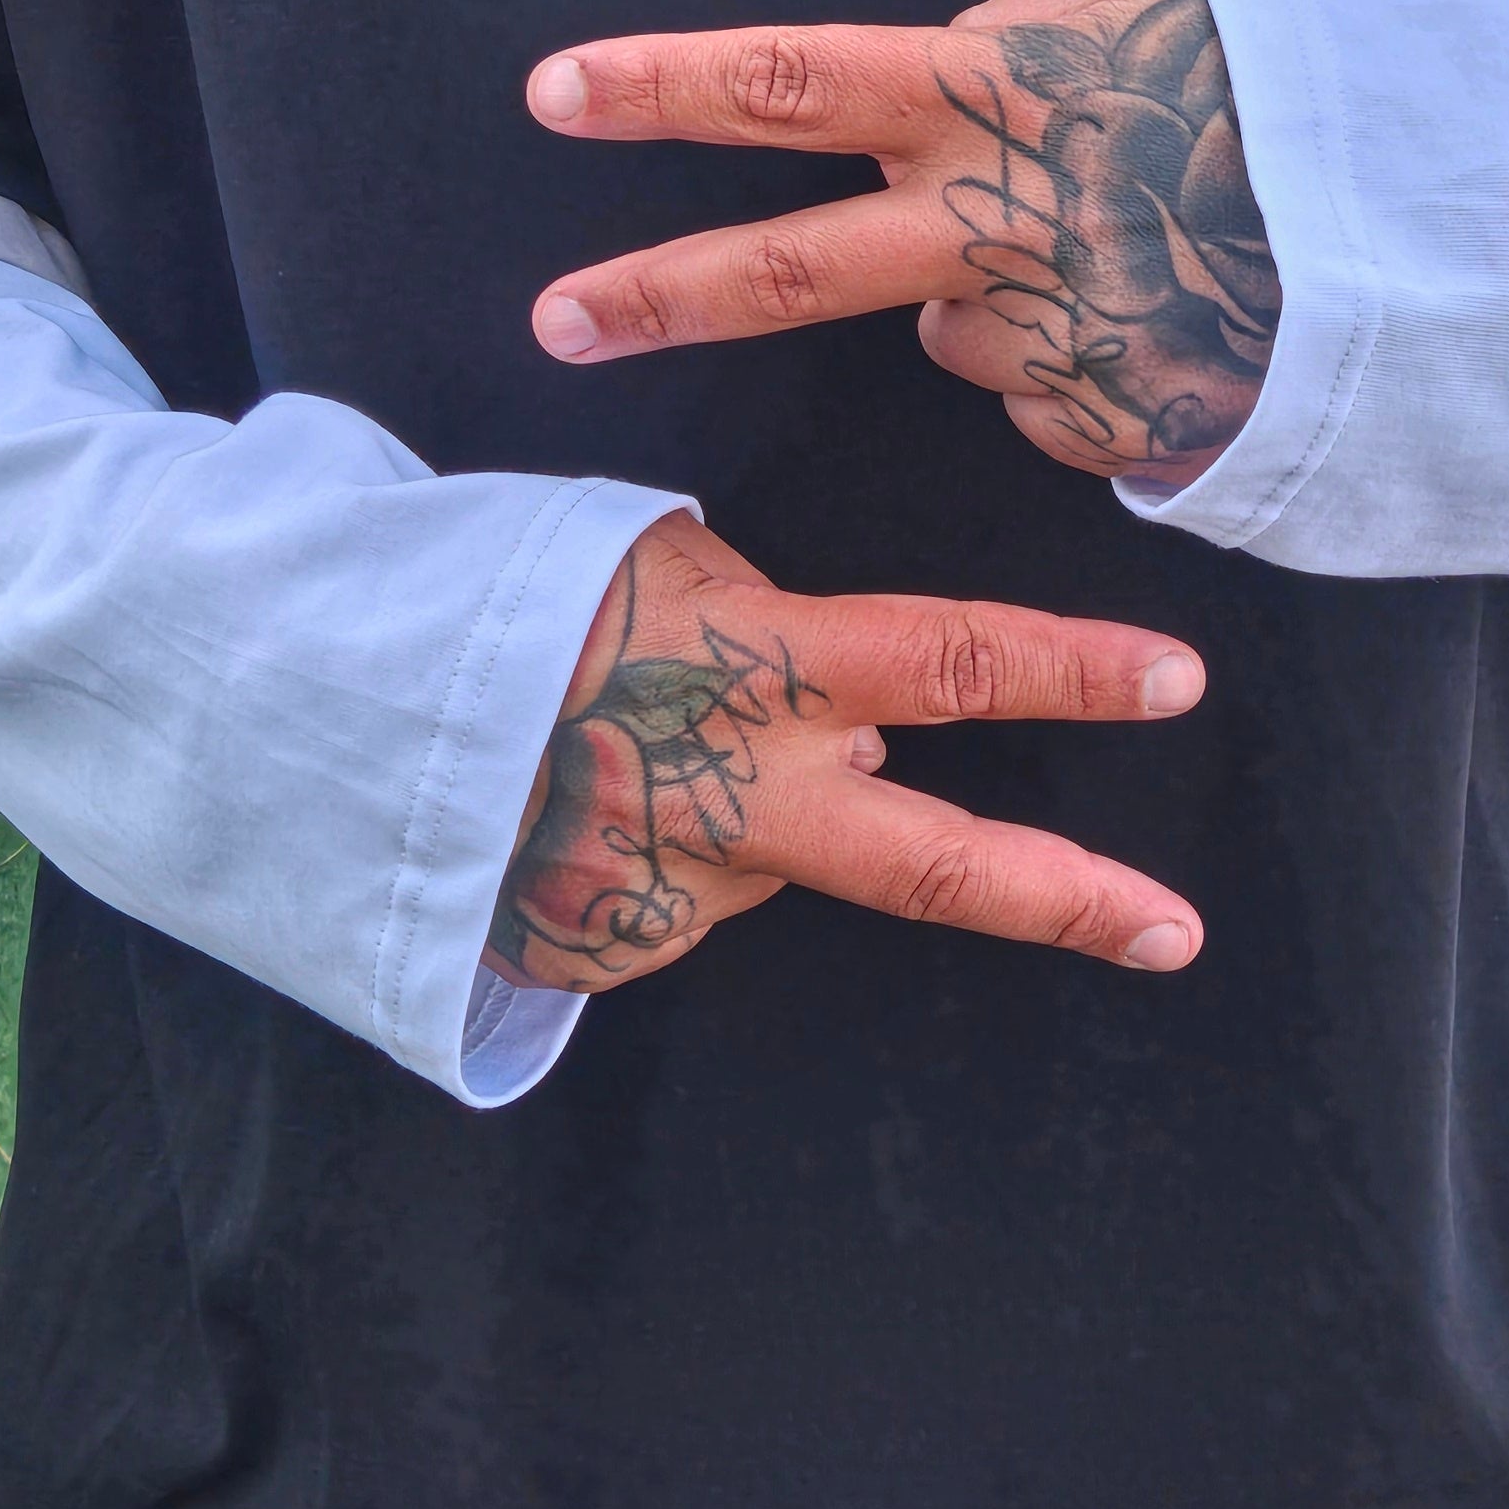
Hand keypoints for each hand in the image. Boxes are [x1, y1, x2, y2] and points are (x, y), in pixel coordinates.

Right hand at [485, 512, 1205, 993]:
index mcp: (761, 671)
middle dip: (1073, 898)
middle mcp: (741, 797)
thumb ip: (774, 634)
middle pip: (937, 862)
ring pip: (773, 859)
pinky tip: (580, 806)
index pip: (957, 664)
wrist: (329, 706)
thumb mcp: (650, 558)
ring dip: (747, 813)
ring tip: (626, 744)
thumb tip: (866, 721)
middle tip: (1176, 931)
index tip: (1180, 680)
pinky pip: (675, 901)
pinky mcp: (610, 951)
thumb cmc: (500, 592)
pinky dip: (659, 855)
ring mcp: (677, 892)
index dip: (1076, 674)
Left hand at [525, 0, 1280, 479]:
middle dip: (655, 293)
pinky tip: (1171, 314)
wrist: (1417, 218)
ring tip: (1133, 245)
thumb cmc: (1268, 79)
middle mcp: (994, 220)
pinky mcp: (1098, 419)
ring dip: (1004, 296)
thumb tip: (927, 100)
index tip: (553, 91)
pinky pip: (1047, 389)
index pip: (789, 81)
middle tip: (556, 321)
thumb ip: (1001, 56)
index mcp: (991, 93)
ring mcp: (1042, 330)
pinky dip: (1085, 360)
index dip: (664, 87)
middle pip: (788, 267)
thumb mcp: (1135, 7)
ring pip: (952, 327)